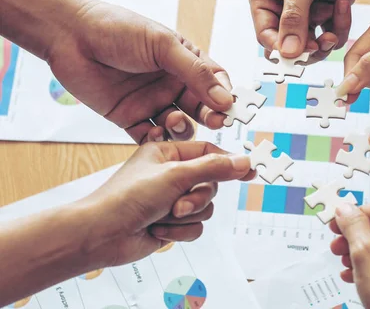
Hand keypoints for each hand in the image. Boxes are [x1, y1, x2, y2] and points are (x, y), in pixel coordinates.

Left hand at [47, 0, 234, 143]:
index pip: (214, 82)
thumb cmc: (119, 29)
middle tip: (215, 122)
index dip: (225, 96)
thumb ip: (196, 73)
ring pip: (179, 125)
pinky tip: (156, 134)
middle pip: (201, 107)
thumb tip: (225, 99)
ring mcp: (151, 101)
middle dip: (210, 116)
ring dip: (182, 128)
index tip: (231, 109)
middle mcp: (171, 83)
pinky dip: (157, 140)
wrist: (70, 35)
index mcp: (184, 61)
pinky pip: (149, 136)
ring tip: (174, 121)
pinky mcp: (129, 117)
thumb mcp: (164, 45)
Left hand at [80, 141, 254, 266]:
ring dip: (187, 215)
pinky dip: (179, 231)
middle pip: (210, 183)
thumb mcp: (176, 175)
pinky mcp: (171, 222)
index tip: (249, 171)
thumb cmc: (128, 197)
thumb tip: (244, 162)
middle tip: (180, 204)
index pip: (208, 152)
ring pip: (204, 207)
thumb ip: (214, 168)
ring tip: (165, 216)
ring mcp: (171, 199)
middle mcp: (171, 174)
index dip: (229, 162)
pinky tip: (159, 229)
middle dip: (197, 197)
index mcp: (168, 152)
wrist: (102, 234)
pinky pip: (195, 226)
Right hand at [249, 0, 369, 61]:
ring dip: (325, 34)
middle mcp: (284, 8)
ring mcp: (309, 11)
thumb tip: (287, 52)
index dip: (279, 48)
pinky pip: (334, 32)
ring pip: (314, 44)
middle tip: (318, 43)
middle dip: (306, 45)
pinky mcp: (330, 12)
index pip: (266, 35)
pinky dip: (340, 22)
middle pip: (291, 45)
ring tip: (331, 11)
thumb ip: (294, 19)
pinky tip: (341, 1)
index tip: (295, 55)